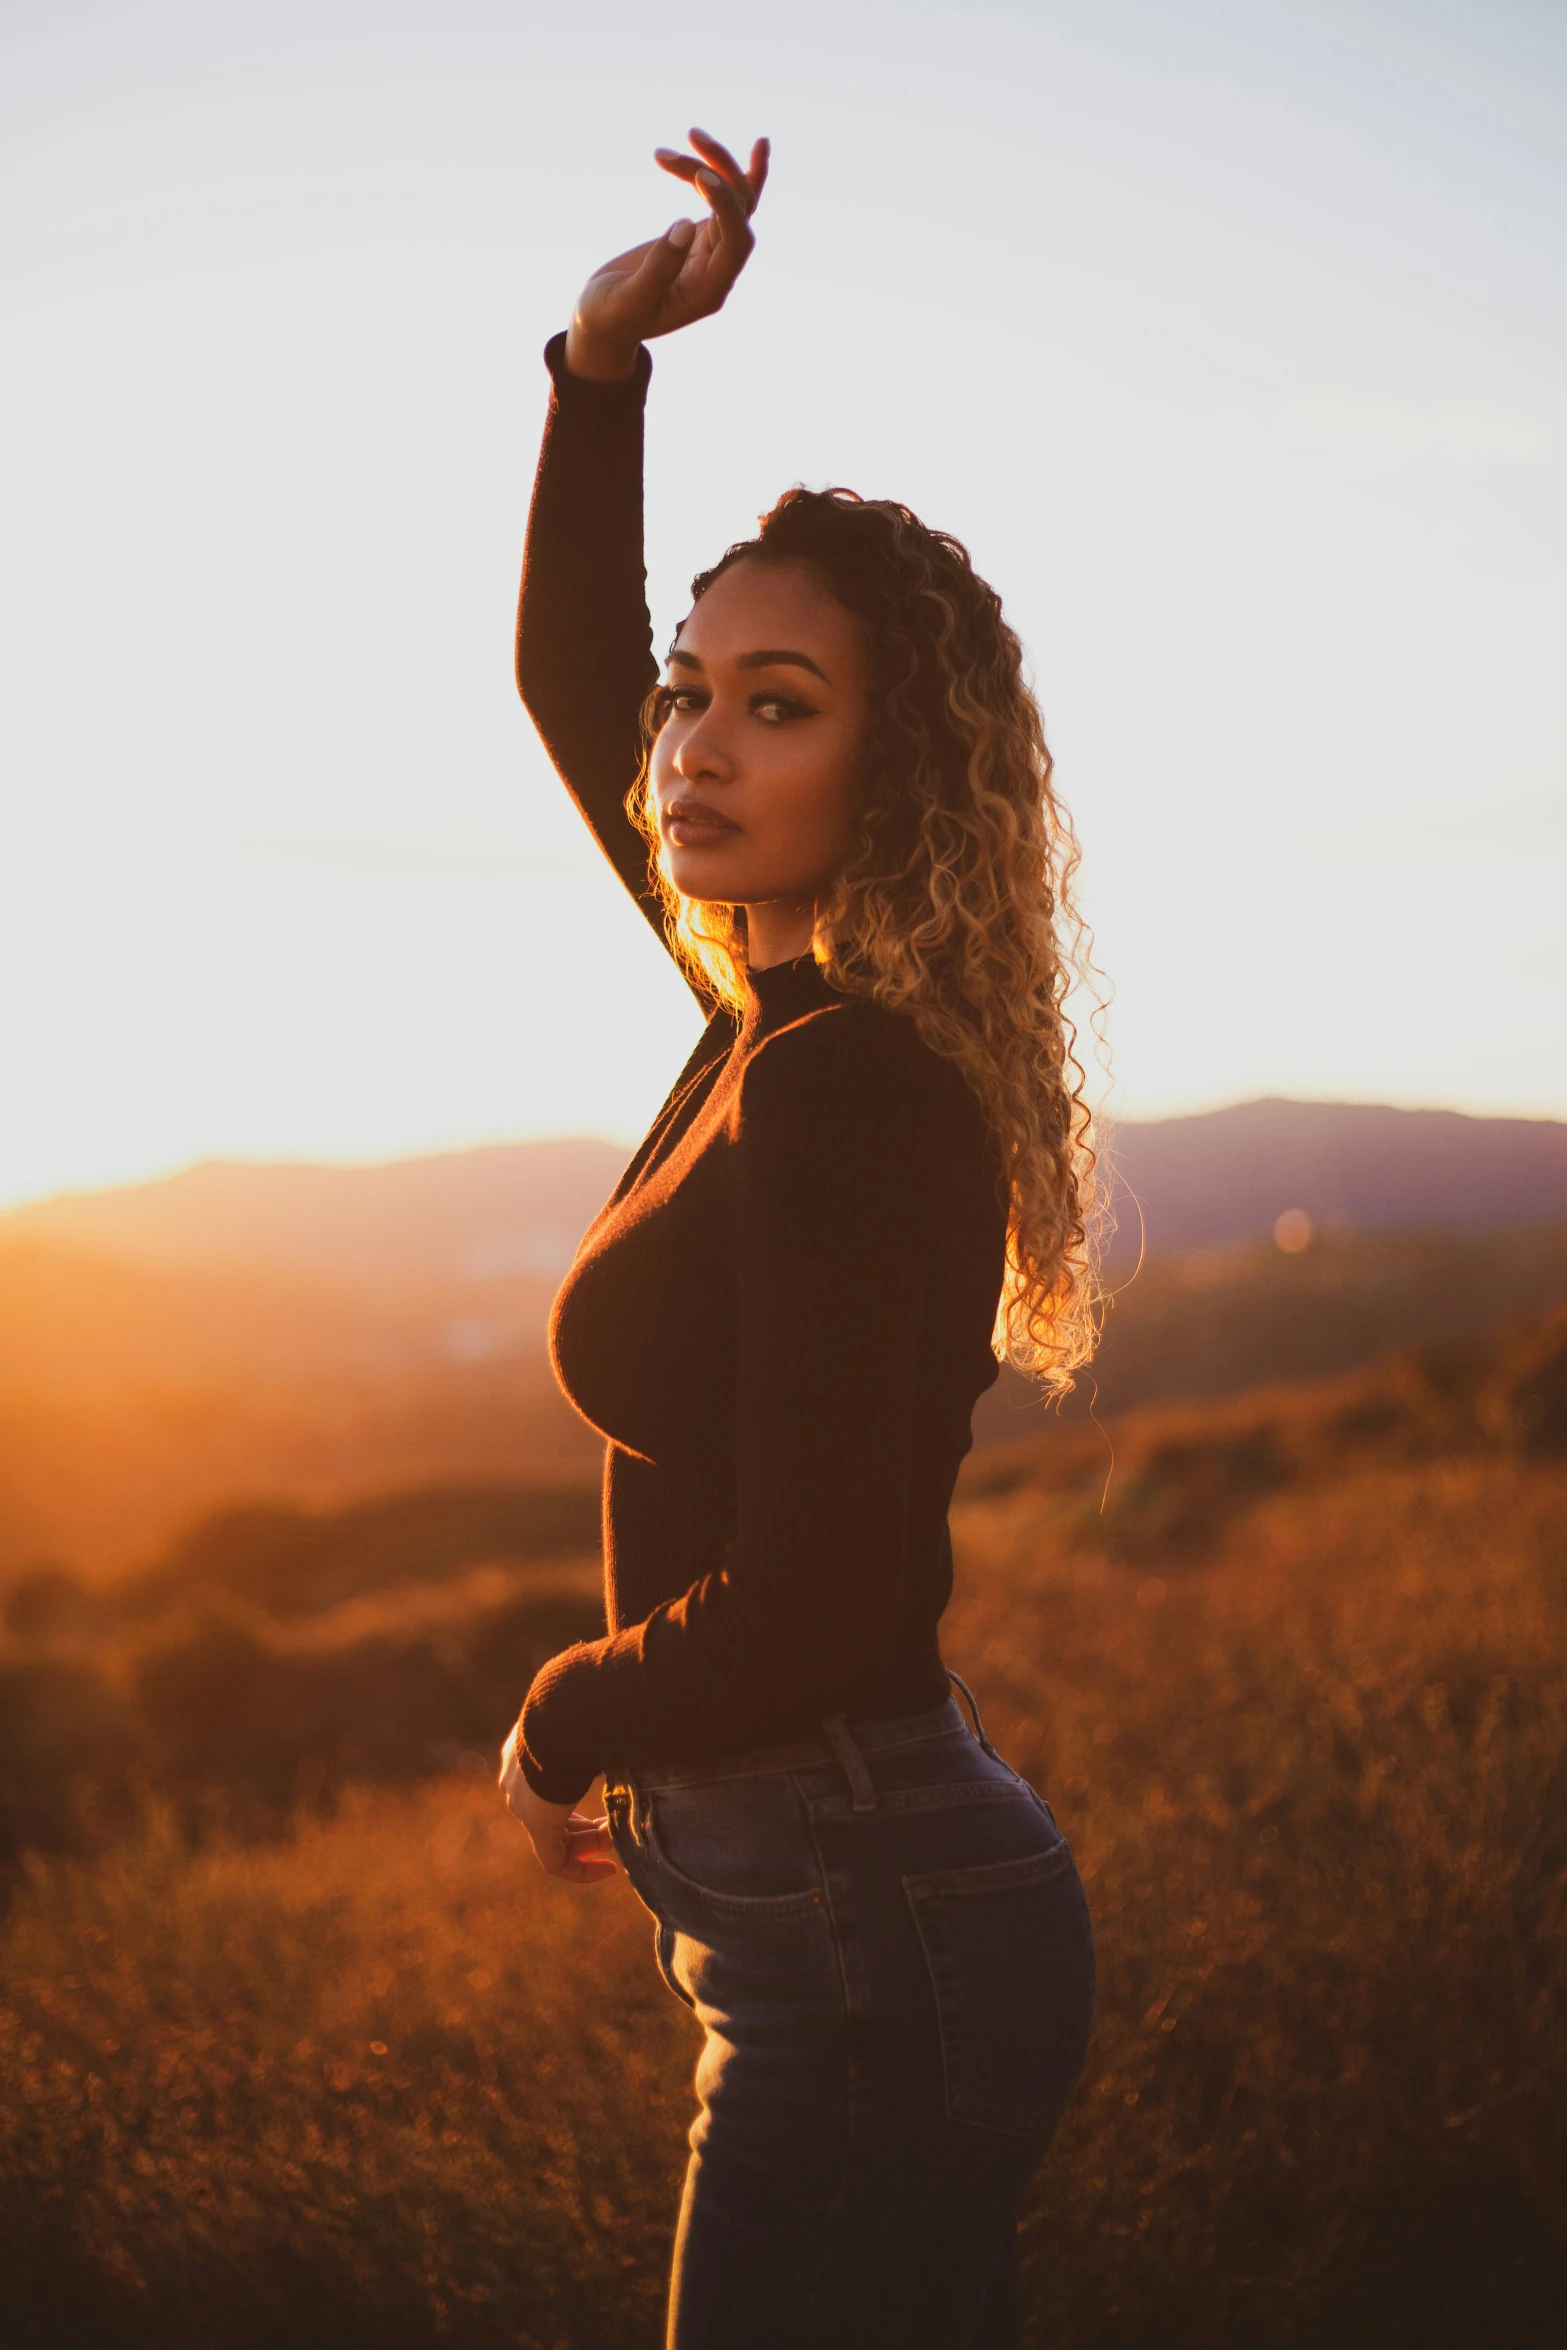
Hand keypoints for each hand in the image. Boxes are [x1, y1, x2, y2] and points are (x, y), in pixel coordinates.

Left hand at [499, 1724, 618, 1883]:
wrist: (567, 1713)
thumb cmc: (587, 1708)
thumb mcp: (591, 1720)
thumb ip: (604, 1733)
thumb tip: (634, 1724)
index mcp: (528, 1747)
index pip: (549, 1783)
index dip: (576, 1796)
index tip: (601, 1805)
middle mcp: (519, 1777)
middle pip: (553, 1813)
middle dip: (588, 1826)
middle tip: (616, 1827)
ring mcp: (524, 1802)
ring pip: (556, 1837)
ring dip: (591, 1844)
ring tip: (619, 1839)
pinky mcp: (535, 1822)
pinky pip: (554, 1860)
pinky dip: (580, 1870)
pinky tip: (608, 1870)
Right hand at [564, 126, 769, 382]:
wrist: (602, 321)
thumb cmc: (610, 317)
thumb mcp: (628, 300)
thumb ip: (658, 270)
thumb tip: (686, 226)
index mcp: (707, 292)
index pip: (735, 243)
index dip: (727, 206)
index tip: (700, 177)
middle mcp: (718, 271)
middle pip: (739, 214)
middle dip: (717, 174)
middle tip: (687, 141)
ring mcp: (712, 252)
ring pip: (733, 201)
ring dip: (716, 165)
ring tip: (690, 135)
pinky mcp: (700, 236)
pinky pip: (729, 203)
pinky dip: (740, 176)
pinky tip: (761, 145)